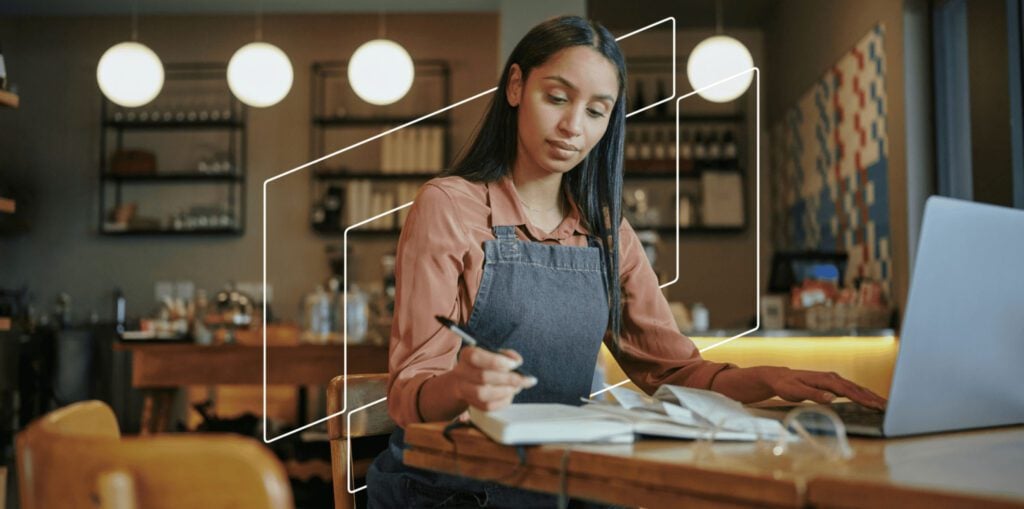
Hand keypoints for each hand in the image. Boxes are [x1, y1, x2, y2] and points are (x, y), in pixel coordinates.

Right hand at [451, 347, 537, 411]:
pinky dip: (503, 401)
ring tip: (517, 388)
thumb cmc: (485, 365)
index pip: (476, 357)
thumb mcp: (494, 354)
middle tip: (524, 380)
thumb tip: (517, 361)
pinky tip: (510, 394)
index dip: (498, 361)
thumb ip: (506, 355)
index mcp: (467, 355)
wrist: (469, 379)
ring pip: (482, 394)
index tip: (515, 364)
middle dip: (508, 379)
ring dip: (504, 391)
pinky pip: (487, 406)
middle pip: (483, 376)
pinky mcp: (471, 403)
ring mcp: (464, 389)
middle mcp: (461, 372)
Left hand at [764, 367, 887, 409]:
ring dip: (871, 396)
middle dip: (873, 398)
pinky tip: (871, 400)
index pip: (848, 390)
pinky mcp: (833, 383)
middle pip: (857, 388)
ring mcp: (834, 380)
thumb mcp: (796, 391)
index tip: (875, 405)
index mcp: (826, 380)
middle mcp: (832, 378)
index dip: (863, 398)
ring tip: (885, 405)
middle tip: (888, 408)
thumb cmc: (786, 386)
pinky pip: (852, 389)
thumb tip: (831, 398)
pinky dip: (864, 394)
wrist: (780, 377)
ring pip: (857, 388)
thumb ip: (814, 395)